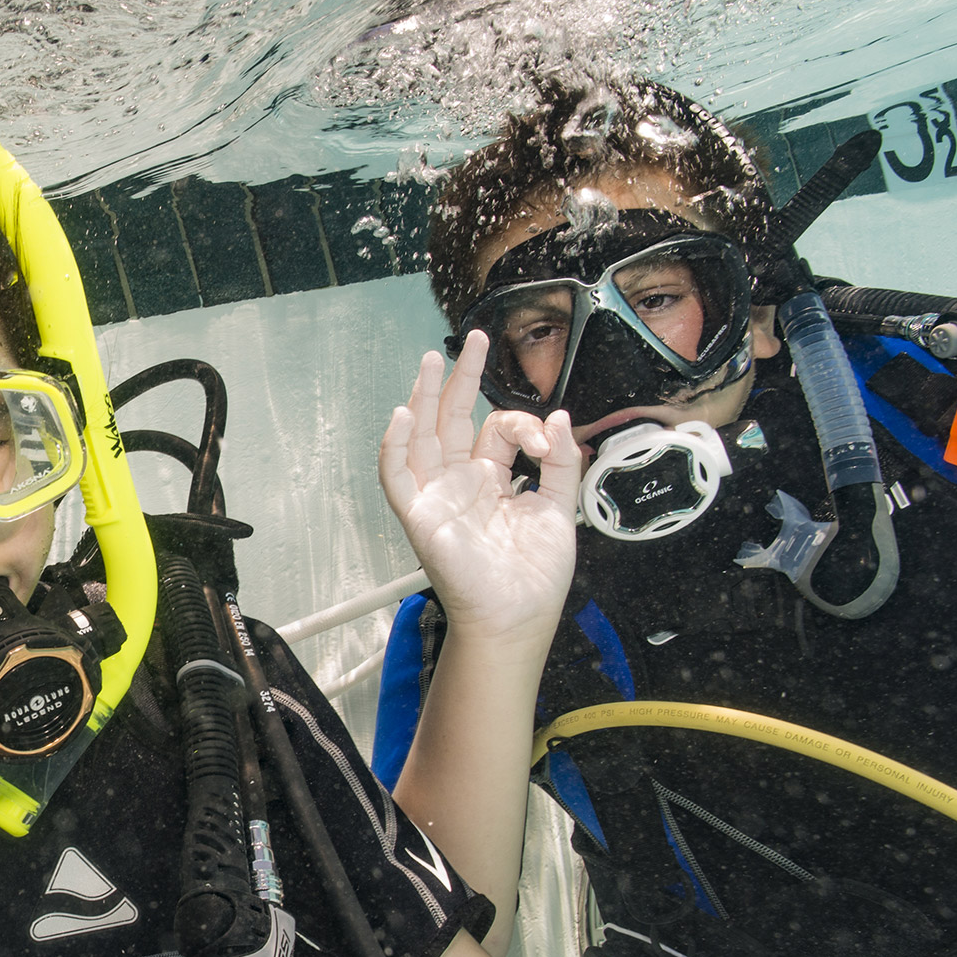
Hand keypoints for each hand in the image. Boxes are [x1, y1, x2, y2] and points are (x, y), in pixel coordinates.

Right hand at [377, 333, 578, 644]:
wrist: (519, 616)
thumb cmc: (535, 575)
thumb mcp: (559, 506)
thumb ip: (560, 461)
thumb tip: (559, 416)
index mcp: (490, 480)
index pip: (496, 430)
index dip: (523, 424)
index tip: (548, 438)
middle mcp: (459, 483)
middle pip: (451, 420)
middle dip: (460, 379)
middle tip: (472, 340)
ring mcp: (436, 497)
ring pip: (420, 437)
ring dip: (423, 397)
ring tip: (431, 362)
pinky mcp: (418, 516)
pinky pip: (397, 476)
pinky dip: (396, 446)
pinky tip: (404, 415)